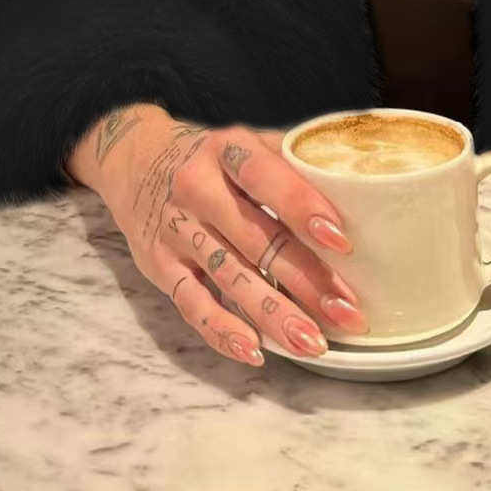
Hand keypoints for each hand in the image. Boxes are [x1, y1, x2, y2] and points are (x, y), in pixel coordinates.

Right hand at [106, 120, 370, 363]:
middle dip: (305, 278)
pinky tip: (256, 350)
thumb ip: (290, 158)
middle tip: (348, 311)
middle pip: (255, 239)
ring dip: (274, 314)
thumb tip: (356, 180)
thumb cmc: (207, 154)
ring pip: (229, 277)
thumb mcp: (243, 139)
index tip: (342, 240)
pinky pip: (191, 304)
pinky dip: (222, 330)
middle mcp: (196, 188)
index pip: (264, 178)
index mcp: (224, 149)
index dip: (302, 207)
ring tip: (314, 342)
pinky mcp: (159, 265)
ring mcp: (176, 230)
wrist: (133, 159)